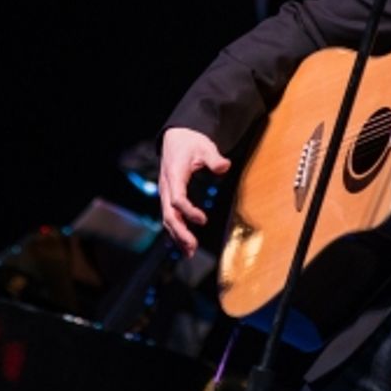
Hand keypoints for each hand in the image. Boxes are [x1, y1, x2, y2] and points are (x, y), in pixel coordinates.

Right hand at [157, 127, 230, 256]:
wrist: (175, 138)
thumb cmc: (191, 142)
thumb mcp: (204, 146)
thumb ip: (214, 158)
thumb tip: (224, 166)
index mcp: (174, 175)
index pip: (177, 199)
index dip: (188, 211)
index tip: (203, 220)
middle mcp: (166, 187)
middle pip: (169, 214)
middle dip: (180, 232)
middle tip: (193, 247)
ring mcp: (165, 193)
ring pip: (167, 218)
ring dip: (177, 236)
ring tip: (190, 252)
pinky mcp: (168, 197)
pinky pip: (169, 217)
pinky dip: (176, 232)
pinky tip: (184, 245)